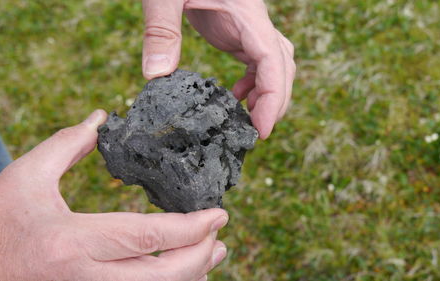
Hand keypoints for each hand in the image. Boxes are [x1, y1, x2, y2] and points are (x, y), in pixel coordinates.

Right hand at [0, 110, 227, 280]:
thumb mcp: (24, 178)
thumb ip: (66, 144)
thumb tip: (100, 118)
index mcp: (73, 241)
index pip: (147, 237)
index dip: (191, 228)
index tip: (219, 214)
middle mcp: (86, 278)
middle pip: (163, 277)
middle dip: (200, 256)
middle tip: (220, 235)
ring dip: (191, 277)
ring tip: (211, 254)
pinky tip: (178, 274)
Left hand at [141, 0, 295, 138]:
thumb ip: (161, 29)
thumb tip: (156, 76)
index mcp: (247, 13)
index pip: (274, 61)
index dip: (274, 98)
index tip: (261, 130)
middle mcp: (254, 21)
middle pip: (283, 67)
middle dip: (275, 102)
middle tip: (254, 134)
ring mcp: (247, 25)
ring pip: (275, 64)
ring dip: (267, 93)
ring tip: (245, 119)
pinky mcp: (236, 28)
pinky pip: (256, 60)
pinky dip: (252, 83)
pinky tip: (233, 95)